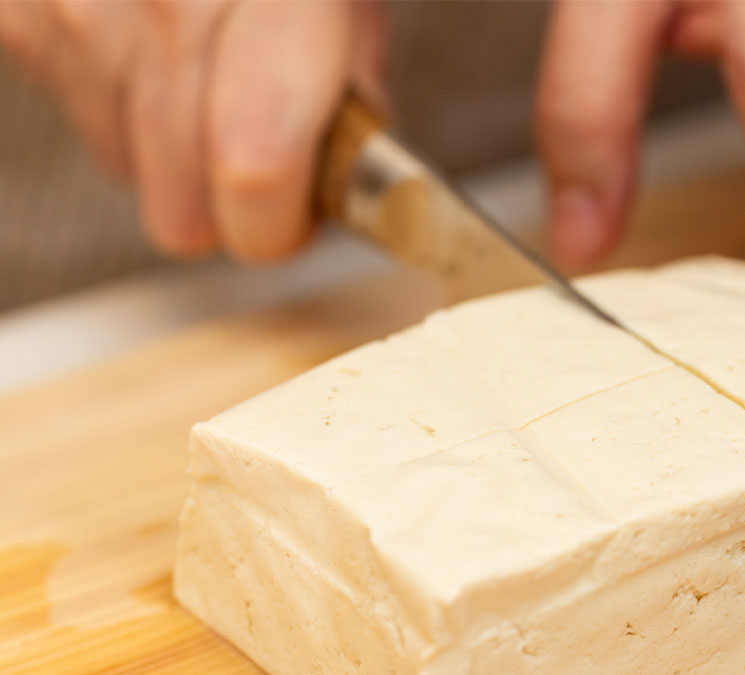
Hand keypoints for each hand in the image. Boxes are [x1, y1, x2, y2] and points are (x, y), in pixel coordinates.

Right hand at [0, 0, 387, 260]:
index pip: (258, 166)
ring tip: (206, 63)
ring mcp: (72, 4)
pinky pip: (80, 118)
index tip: (294, 219)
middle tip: (264, 144)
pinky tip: (148, 34)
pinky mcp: (17, 12)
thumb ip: (354, 71)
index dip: (278, 226)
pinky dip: (118, 98)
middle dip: (230, 200)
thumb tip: (341, 169)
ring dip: (173, 143)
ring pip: (129, 171)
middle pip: (180, 208)